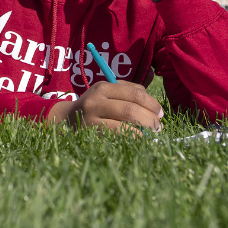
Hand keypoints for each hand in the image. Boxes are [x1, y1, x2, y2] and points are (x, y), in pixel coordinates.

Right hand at [48, 80, 163, 132]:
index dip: (151, 103)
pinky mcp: (92, 134)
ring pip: (125, 126)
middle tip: (158, 126)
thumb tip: (152, 102)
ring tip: (151, 133)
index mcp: (103, 88)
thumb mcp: (108, 91)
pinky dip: (133, 139)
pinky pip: (118, 138)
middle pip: (131, 110)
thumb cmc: (96, 104)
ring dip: (144, 131)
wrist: (68, 118)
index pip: (134, 93)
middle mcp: (96, 102)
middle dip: (150, 119)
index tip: (160, 112)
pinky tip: (139, 138)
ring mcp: (92, 119)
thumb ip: (130, 90)